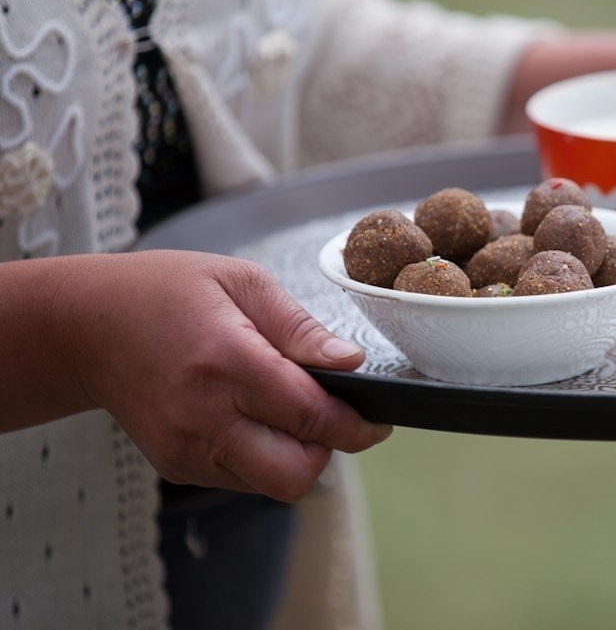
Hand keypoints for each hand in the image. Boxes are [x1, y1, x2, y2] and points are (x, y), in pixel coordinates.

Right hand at [16, 251, 391, 501]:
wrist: (86, 327)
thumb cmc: (166, 293)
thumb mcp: (241, 282)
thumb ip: (300, 328)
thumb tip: (350, 362)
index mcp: (227, 362)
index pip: (310, 416)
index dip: (356, 424)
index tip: (379, 419)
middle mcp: (204, 416)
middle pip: (296, 472)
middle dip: (329, 449)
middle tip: (333, 415)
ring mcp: (186, 448)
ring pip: (271, 484)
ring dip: (297, 457)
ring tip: (290, 410)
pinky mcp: (177, 465)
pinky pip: (242, 479)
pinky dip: (264, 458)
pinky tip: (254, 417)